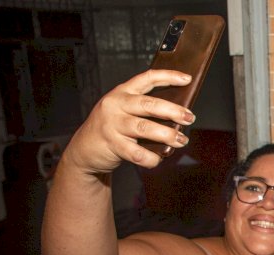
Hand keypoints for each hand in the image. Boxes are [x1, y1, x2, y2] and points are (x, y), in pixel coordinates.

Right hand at [64, 70, 195, 174]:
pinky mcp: (112, 145)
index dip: (168, 76)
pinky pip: (138, 153)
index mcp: (122, 92)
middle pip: (149, 105)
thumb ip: (144, 111)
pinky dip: (151, 158)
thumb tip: (177, 118)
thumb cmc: (112, 129)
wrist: (84, 149)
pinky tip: (158, 159)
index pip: (147, 78)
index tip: (187, 79)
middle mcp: (116, 105)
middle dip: (173, 111)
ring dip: (168, 135)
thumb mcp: (124, 111)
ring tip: (182, 140)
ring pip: (145, 128)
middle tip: (190, 118)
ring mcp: (112, 125)